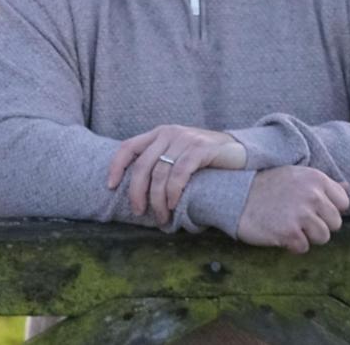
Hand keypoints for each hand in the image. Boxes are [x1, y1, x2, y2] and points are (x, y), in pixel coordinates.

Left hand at [107, 125, 246, 224]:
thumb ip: (159, 161)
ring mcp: (185, 139)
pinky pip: (179, 174)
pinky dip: (173, 192)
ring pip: (160, 174)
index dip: (116, 166)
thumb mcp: (177, 153)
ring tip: (161, 217)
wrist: (239, 150)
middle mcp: (169, 133)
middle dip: (137, 192)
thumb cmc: (204, 158)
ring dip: (157, 200)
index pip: (128, 147)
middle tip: (138, 212)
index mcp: (159, 133)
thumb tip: (135, 188)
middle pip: (142, 166)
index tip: (110, 186)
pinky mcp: (200, 149)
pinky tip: (172, 204)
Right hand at [237, 166, 349, 253]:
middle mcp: (312, 194)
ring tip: (286, 224)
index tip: (309, 207)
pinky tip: (278, 233)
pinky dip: (291, 245)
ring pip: (323, 237)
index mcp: (315, 178)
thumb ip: (322, 184)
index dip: (326, 209)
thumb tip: (348, 187)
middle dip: (317, 224)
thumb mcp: (294, 176)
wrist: (232, 195)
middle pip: (335, 223)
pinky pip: (303, 247)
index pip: (343, 202)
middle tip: (295, 217)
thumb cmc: (265, 186)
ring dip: (306, 236)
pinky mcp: (289, 232)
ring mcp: (301, 214)